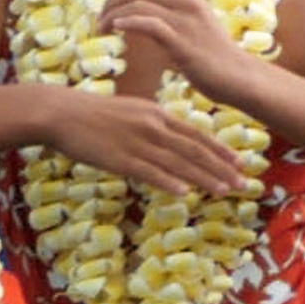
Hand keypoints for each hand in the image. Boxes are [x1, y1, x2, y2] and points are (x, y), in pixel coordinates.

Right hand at [46, 88, 246, 195]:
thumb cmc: (94, 114)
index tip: (240, 162)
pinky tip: (185, 192)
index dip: (220, 150)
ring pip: (177, 163)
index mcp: (157, 114)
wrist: (61, 113)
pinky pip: (148, 172)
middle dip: (221, 167)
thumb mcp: (131, 111)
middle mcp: (152, 126)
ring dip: (203, 178)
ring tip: (224, 190)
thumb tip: (171, 139)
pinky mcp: (119, 158)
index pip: (196, 134)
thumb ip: (153, 125)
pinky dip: (168, 181)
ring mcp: (137, 142)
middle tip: (244, 182)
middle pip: (194, 150)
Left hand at [93, 0, 253, 100]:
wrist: (237, 76)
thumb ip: (165, 12)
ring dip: (113, 16)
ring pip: (138, 3)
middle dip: (110, 1)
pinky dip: (128, 23)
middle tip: (97, 21)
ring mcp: (186, 18)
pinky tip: (116, 30)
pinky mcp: (183, 40)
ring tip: (101, 31)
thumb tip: (130, 9)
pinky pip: (148, 23)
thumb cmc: (209, 54)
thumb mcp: (188, 24)